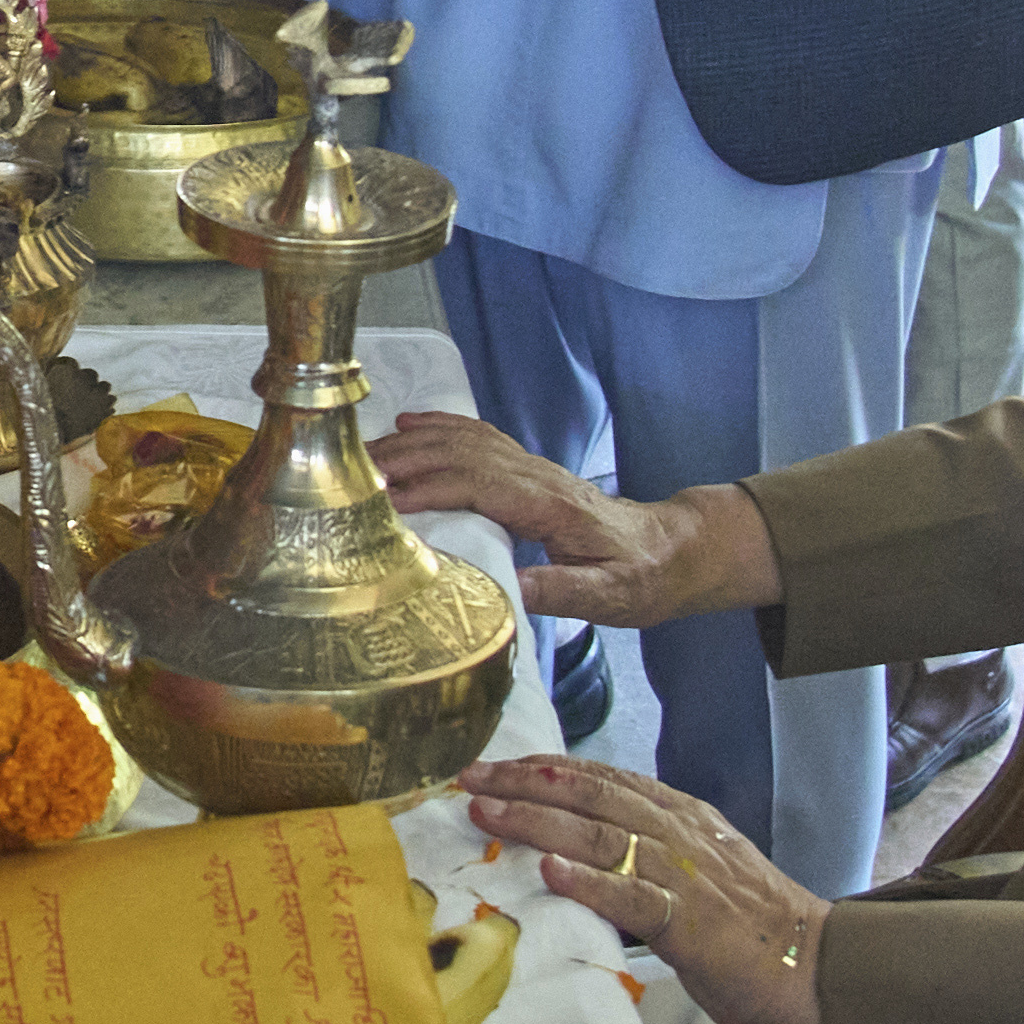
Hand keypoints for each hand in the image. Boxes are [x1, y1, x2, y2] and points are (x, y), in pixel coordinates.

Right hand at [368, 414, 773, 629]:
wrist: (672, 551)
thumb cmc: (641, 577)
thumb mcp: (609, 597)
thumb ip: (561, 592)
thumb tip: (507, 591)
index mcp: (550, 504)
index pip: (477, 483)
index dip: (428, 488)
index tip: (384, 502)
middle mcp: (536, 476)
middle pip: (459, 454)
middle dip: (403, 461)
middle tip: (351, 477)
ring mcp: (531, 468)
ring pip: (463, 440)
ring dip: (411, 443)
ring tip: (362, 456)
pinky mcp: (527, 471)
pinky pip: (478, 437)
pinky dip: (439, 426)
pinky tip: (408, 425)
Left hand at [456, 755, 829, 1023]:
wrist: (816, 966)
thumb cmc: (750, 929)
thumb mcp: (693, 873)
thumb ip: (644, 855)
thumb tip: (579, 852)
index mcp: (679, 816)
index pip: (602, 778)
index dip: (543, 768)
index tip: (493, 766)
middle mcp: (677, 833)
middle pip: (590, 795)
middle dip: (524, 782)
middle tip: (469, 779)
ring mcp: (684, 875)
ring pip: (601, 835)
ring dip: (539, 821)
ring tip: (489, 813)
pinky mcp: (690, 924)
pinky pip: (633, 898)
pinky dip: (590, 883)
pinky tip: (550, 873)